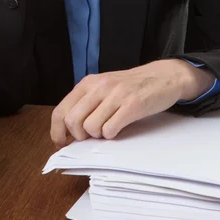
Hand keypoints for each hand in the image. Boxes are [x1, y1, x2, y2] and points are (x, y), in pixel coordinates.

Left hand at [50, 59, 214, 148]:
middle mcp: (99, 87)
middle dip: (79, 136)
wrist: (163, 76)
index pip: (61, 111)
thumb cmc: (131, 86)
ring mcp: (115, 95)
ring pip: (90, 127)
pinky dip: (111, 135)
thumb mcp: (104, 87)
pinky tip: (118, 128)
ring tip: (108, 129)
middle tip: (92, 136)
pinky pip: (110, 129)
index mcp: (88, 83)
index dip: (57, 132)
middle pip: (72, 122)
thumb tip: (68, 130)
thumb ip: (86, 103)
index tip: (62, 143)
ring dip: (97, 136)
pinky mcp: (132, 105)